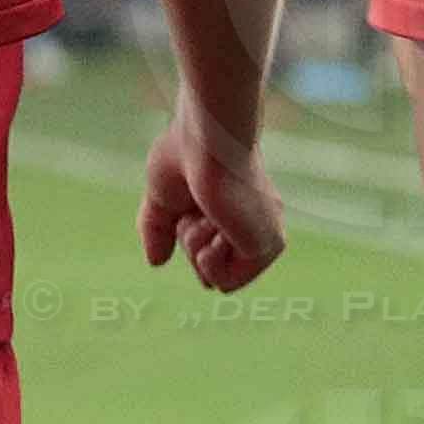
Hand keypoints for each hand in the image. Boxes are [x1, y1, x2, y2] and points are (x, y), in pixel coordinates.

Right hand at [140, 112, 286, 291]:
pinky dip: (209, 261)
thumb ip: (158, 230)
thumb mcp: (163, 198)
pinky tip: (216, 227)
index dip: (190, 245)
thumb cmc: (186, 155)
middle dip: (190, 247)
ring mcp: (263, 237)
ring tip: (206, 217)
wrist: (208, 141)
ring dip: (197, 251)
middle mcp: (255, 228)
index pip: (212, 257)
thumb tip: (155, 262)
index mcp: (237, 214)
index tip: (186, 214)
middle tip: (195, 214)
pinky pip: (227, 283)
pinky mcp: (268, 245)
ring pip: (217, 280)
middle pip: (211, 272)